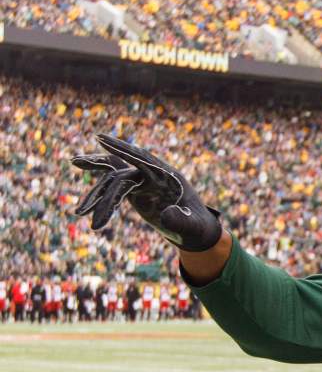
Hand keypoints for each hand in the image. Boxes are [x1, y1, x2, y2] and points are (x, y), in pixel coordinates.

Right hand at [72, 134, 221, 251]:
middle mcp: (152, 176)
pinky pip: (113, 190)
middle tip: (75, 161)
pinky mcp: (135, 191)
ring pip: (113, 183)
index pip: (142, 159)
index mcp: (168, 177)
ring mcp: (142, 182)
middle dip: (99, 167)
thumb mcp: (193, 226)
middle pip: (122, 171)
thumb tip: (166, 215)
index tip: (102, 140)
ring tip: (79, 212)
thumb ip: (181, 220)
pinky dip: (99, 197)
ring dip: (96, 196)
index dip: (123, 150)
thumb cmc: (197, 227)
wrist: (195, 231)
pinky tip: (82, 208)